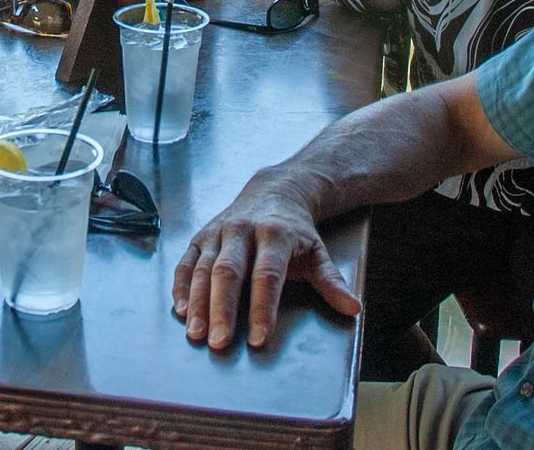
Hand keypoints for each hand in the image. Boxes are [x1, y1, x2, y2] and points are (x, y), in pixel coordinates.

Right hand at [171, 181, 360, 349]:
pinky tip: (181, 310)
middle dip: (222, 309)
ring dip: (198, 303)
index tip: (259, 338)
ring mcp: (218, 232)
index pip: (267, 275)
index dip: (262, 308)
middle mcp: (242, 230)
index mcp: (275, 234)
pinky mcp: (201, 237)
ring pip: (203, 269)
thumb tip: (352, 307)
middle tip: (219, 342)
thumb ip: (331, 281)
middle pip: (228, 272)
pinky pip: (185, 263)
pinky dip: (180, 287)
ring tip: (196, 333)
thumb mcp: (318, 251)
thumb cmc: (296, 230)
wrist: (275, 191)